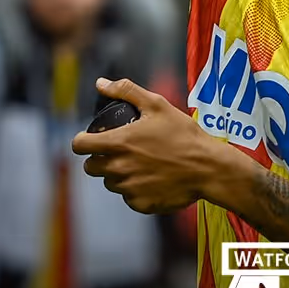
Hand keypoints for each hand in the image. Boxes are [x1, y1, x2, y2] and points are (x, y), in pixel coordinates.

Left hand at [71, 77, 221, 213]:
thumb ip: (126, 91)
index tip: (91, 139)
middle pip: (91, 167)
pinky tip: (152, 179)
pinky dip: (135, 190)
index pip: (80, 146)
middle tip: (119, 152)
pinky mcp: (140, 204)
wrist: (208, 168)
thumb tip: (100, 83)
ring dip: (117, 175)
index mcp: (118, 143)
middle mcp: (119, 168)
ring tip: (139, 165)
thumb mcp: (157, 105)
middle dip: (99, 158)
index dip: (82, 141)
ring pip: (110, 183)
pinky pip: (128, 197)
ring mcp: (129, 188)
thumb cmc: (184, 134)